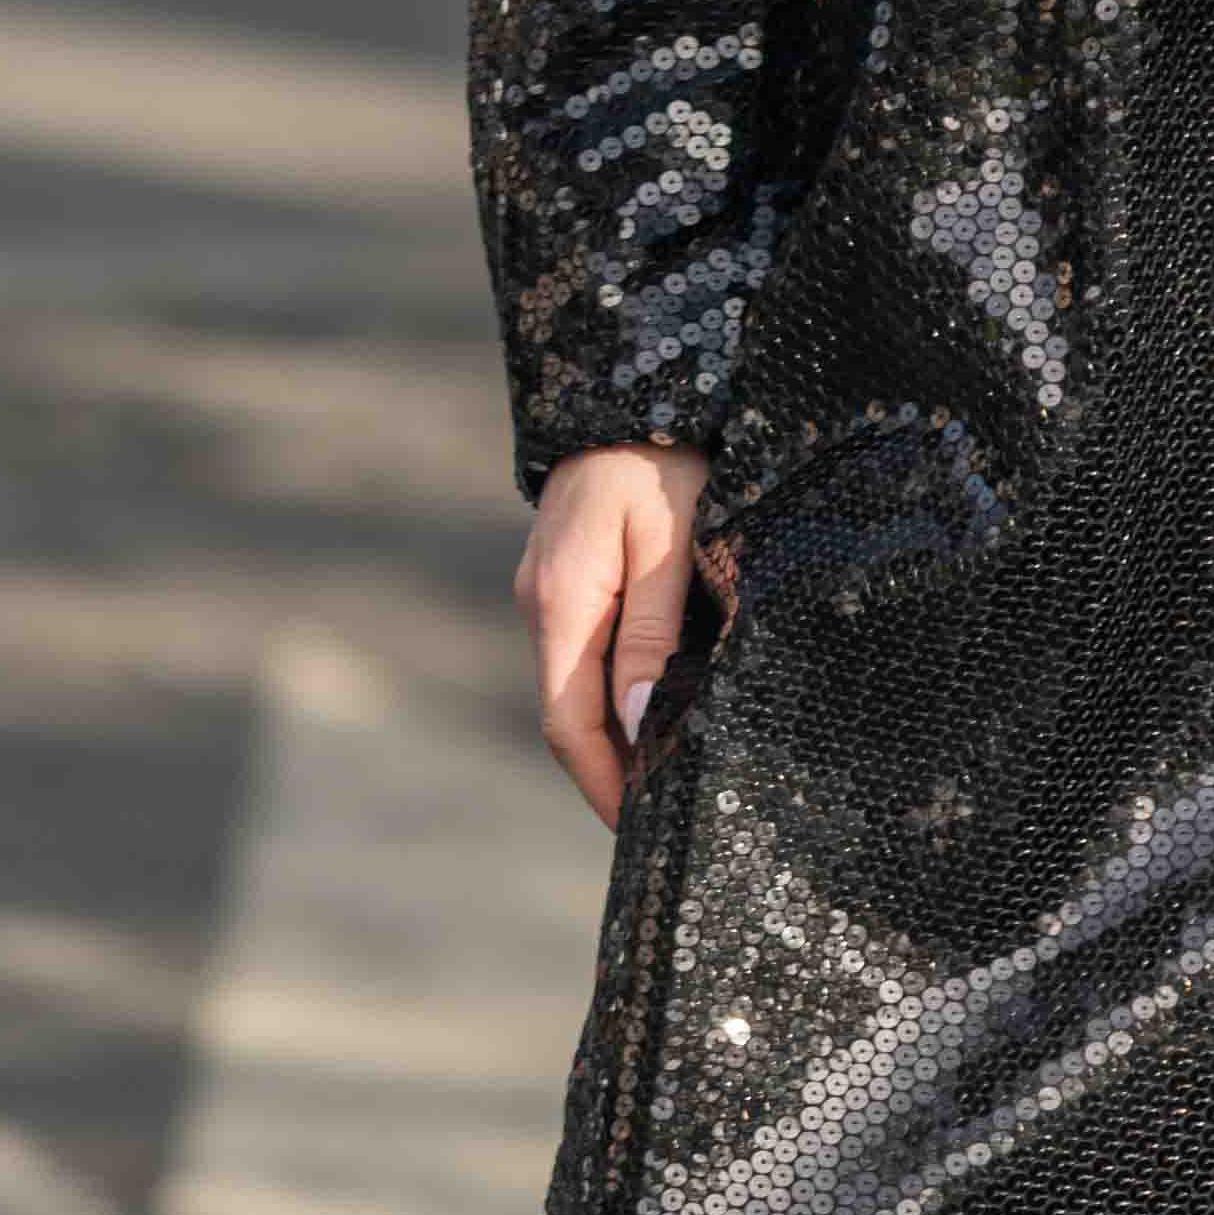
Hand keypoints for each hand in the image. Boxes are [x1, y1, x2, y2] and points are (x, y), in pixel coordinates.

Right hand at [519, 441, 709, 824]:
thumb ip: (653, 635)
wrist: (627, 387)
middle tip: (659, 818)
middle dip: (607, 772)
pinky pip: (582, 656)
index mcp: (564, 603)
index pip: (567, 723)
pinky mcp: (565, 580)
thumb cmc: (663, 461)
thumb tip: (635, 724)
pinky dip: (611, 697)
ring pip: (573, 687)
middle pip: (565, 715)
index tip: (638, 827)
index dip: (601, 782)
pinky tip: (650, 713)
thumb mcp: (671, 544)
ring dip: (611, 737)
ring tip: (664, 776)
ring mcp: (547, 592)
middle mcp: (542, 605)